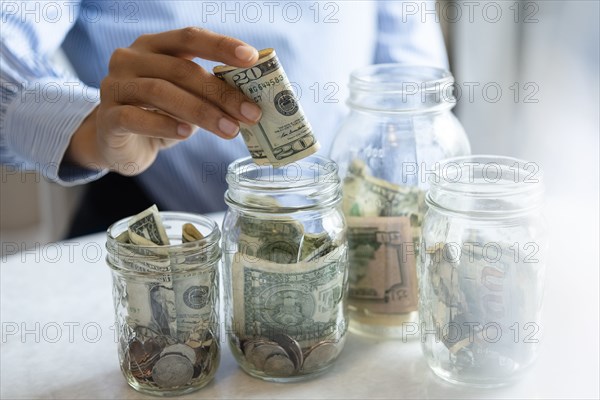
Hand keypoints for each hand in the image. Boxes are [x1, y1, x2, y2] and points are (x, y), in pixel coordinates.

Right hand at [65, 27, 261, 174]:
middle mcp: (130, 59)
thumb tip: (250, 101)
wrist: (117, 144)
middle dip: (220, 92)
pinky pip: (136, 118)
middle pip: (181, 69)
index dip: (221, 45)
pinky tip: (186, 134)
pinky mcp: (107, 117)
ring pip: (161, 92)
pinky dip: (164, 125)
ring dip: (201, 112)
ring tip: (230, 130)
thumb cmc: (158, 115)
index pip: (189, 37)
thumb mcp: (185, 98)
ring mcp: (115, 86)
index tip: (252, 58)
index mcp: (154, 47)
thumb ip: (207, 92)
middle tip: (250, 113)